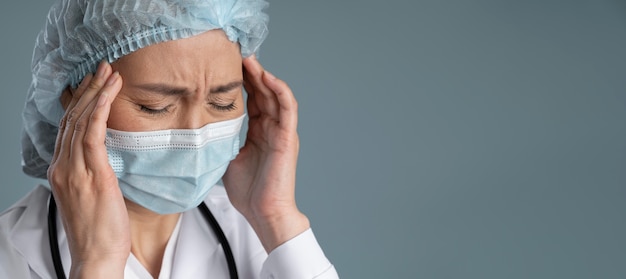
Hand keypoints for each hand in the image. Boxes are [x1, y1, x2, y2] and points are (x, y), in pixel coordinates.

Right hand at [47, 61, 127, 277]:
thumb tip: (104, 160)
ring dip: (96, 93)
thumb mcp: (90, 197)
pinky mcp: (91, 173)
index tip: (92, 84)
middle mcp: (63, 167)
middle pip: (71, 119)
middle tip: (102, 68)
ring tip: (110, 73)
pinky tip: (107, 93)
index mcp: (61, 171)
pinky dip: (99, 109)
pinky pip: (92, 133)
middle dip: (87, 90)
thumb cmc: (98, 232)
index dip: (79, 103)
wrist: (96, 256)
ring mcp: (74, 170)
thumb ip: (91, 174)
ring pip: (81, 121)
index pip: (67, 128)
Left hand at [222, 56, 309, 251]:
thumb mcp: (227, 159)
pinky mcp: (288, 137)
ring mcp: (281, 132)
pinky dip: (280, 91)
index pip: (252, 100)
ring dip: (264, 76)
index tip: (225, 66)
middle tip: (236, 54)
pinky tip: (268, 78)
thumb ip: (220, 142)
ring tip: (250, 60)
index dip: (242, 82)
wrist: (263, 213)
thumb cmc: (249, 192)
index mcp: (259, 133)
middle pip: (263, 92)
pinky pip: (288, 108)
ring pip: (275, 95)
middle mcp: (272, 128)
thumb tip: (197, 133)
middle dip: (251, 72)